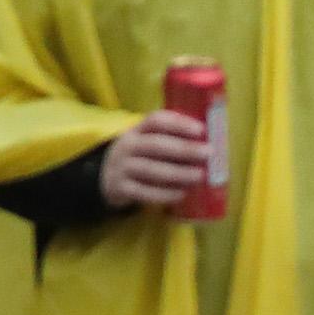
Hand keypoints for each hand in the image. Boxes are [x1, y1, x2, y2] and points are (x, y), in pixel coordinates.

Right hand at [97, 108, 212, 209]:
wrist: (105, 177)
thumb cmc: (138, 158)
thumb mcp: (145, 143)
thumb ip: (169, 141)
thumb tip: (208, 143)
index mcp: (136, 131)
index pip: (155, 121)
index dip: (178, 124)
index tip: (201, 130)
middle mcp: (127, 146)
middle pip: (155, 144)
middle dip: (184, 148)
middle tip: (208, 153)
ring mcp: (122, 167)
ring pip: (151, 169)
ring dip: (179, 173)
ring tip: (201, 176)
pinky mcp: (122, 189)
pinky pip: (145, 192)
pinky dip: (166, 194)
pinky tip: (182, 194)